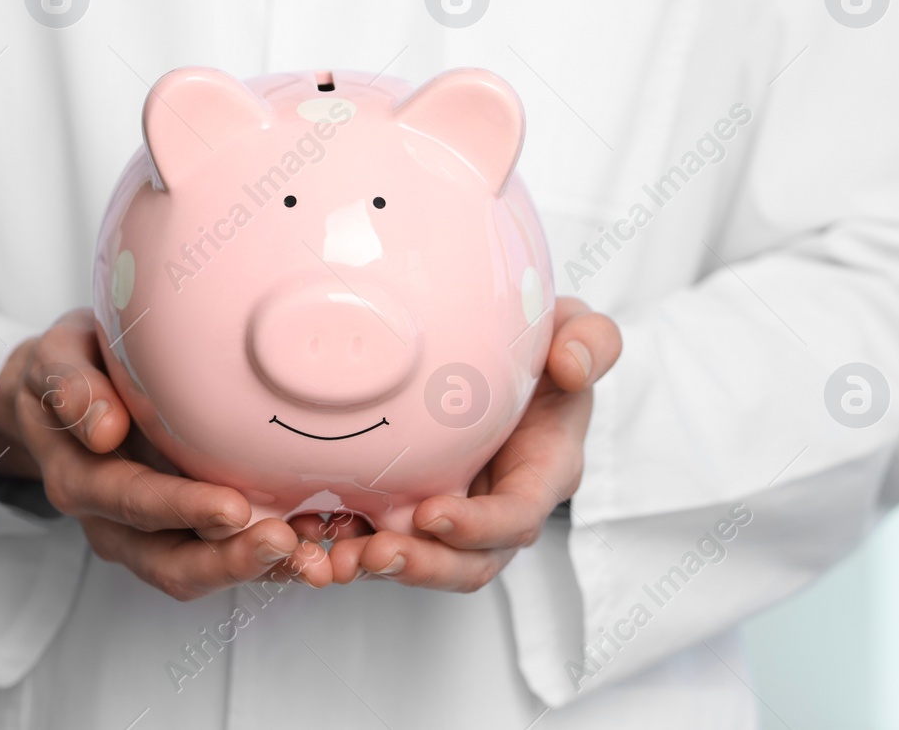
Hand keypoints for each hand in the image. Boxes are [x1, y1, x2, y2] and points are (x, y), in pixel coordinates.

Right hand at [0, 309, 333, 598]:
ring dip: (262, 570)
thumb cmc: (67, 371)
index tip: (231, 507)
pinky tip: (321, 545)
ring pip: (207, 571)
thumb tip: (102, 427)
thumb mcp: (56, 361)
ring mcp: (154, 535)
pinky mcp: (187, 531)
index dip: (182, 510)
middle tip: (289, 545)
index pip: (133, 504)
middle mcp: (116, 524)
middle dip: (232, 561)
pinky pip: (228, 555)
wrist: (62, 393)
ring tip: (317, 558)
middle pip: (174, 563)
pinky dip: (273, 558)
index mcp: (82, 482)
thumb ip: (69, 389)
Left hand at [321, 297, 619, 590]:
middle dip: (422, 567)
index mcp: (543, 472)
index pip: (516, 518)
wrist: (511, 356)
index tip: (432, 514)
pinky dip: (347, 540)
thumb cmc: (548, 346)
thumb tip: (572, 365)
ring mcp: (455, 508)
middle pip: (467, 563)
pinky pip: (382, 533)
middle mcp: (498, 504)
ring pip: (422, 560)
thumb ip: (591, 343)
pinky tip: (307, 532)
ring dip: (377, 564)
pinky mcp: (411, 500)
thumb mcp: (578, 332)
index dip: (477, 526)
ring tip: (332, 558)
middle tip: (371, 555)